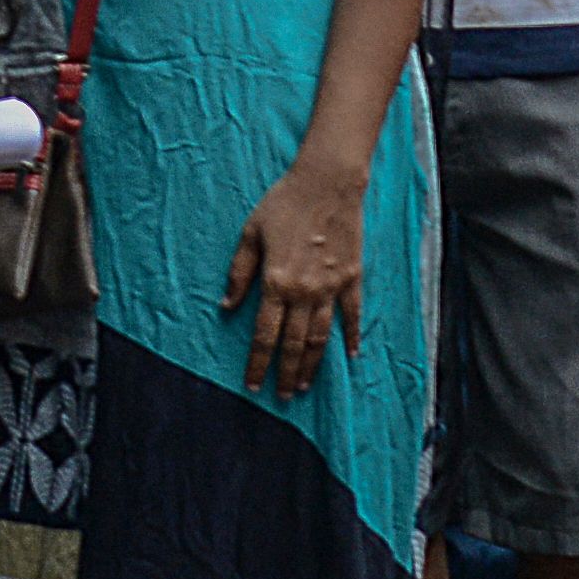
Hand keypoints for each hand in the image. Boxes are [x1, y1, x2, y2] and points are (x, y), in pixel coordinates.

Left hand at [222, 154, 364, 398]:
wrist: (327, 182)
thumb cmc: (284, 203)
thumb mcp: (250, 234)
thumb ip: (239, 273)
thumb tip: (226, 306)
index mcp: (275, 282)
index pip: (264, 335)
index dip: (257, 363)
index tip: (252, 384)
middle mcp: (303, 292)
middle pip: (293, 343)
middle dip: (285, 373)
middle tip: (282, 396)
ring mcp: (331, 287)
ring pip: (321, 336)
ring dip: (312, 364)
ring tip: (305, 385)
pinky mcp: (352, 277)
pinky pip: (352, 314)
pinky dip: (352, 335)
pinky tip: (351, 354)